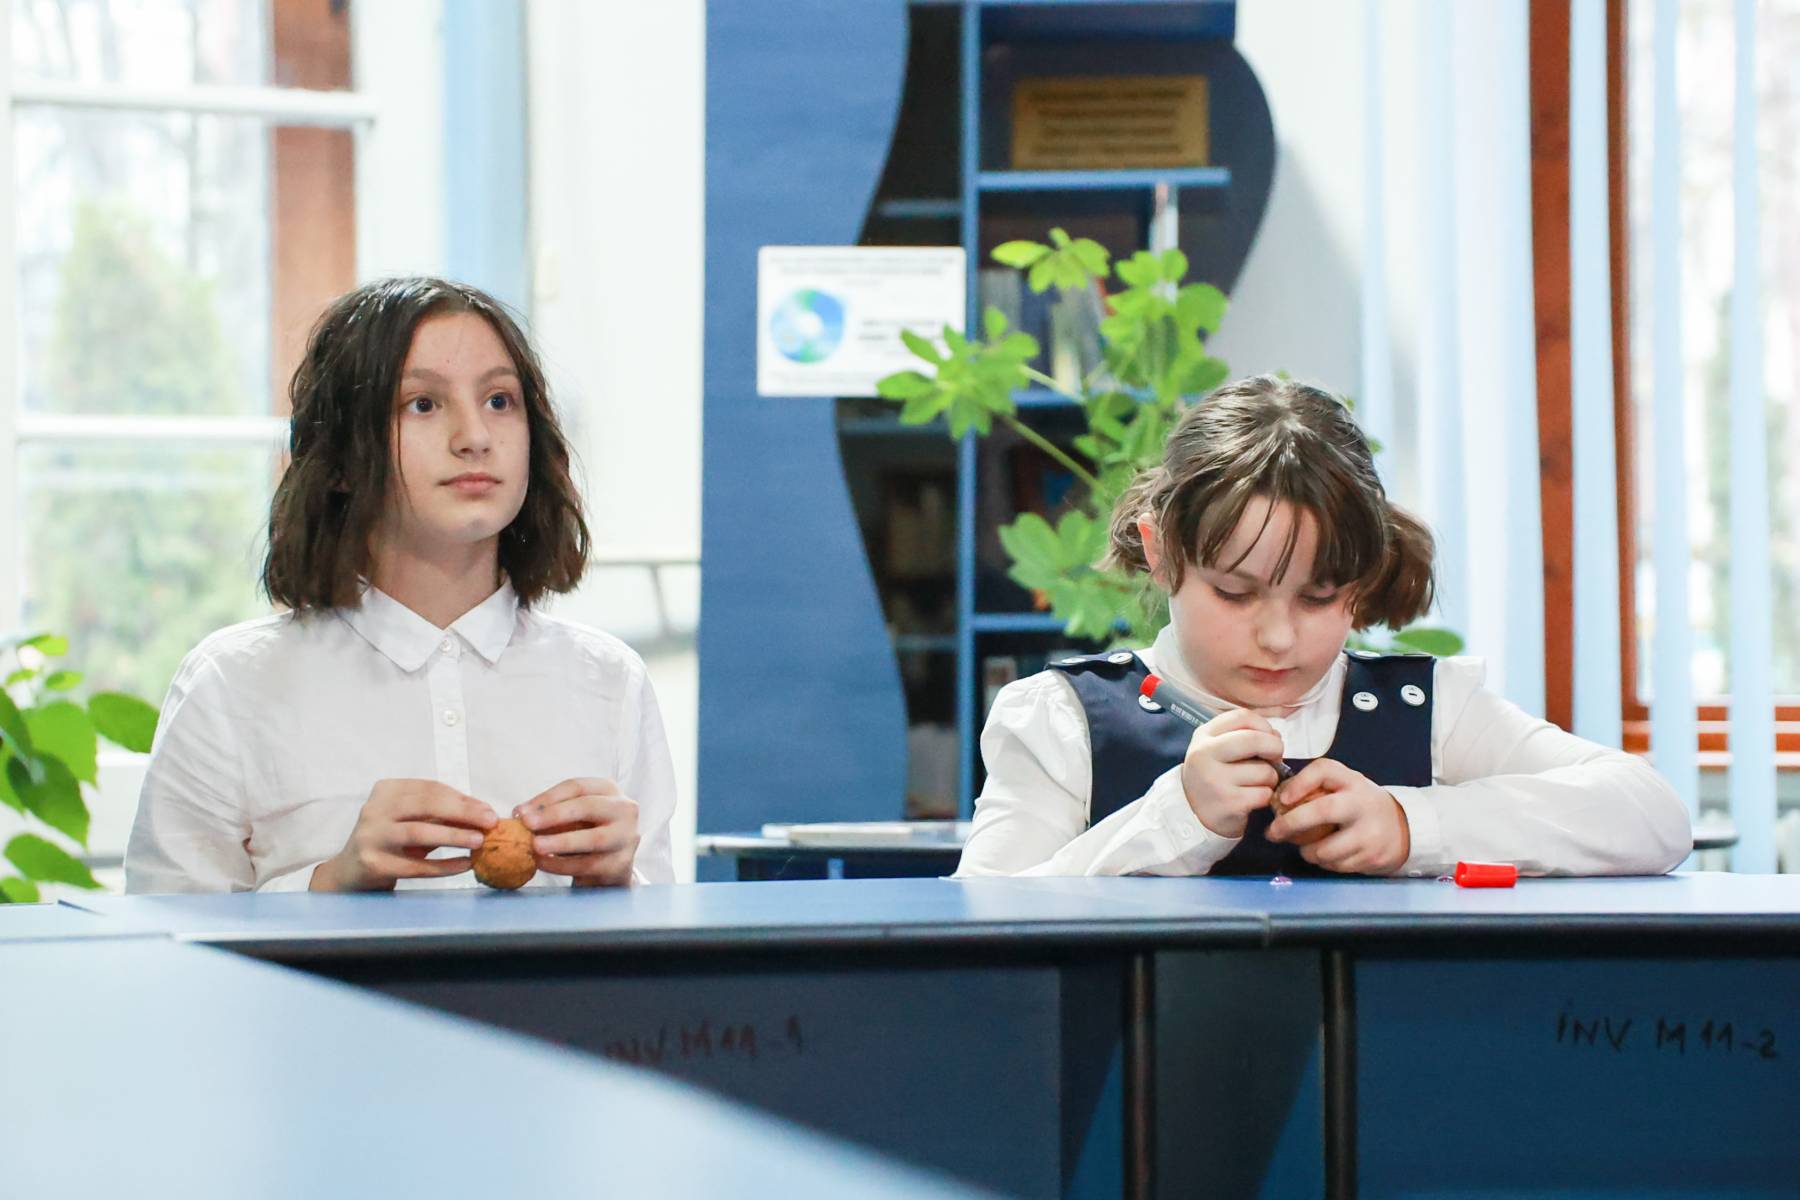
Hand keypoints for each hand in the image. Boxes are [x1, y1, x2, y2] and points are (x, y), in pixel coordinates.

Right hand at [311, 779, 497, 891]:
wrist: (351, 872)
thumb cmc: (391, 842)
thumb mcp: (413, 821)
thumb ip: (441, 815)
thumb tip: (483, 814)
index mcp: (386, 790)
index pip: (430, 789)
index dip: (462, 799)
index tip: (487, 810)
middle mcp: (374, 809)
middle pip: (426, 805)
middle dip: (462, 813)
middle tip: (490, 822)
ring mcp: (371, 836)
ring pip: (419, 832)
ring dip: (454, 836)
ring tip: (480, 841)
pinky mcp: (373, 863)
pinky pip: (415, 865)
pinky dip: (443, 865)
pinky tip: (464, 865)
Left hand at [516, 778, 639, 886]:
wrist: (611, 867)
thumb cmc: (586, 833)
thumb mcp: (573, 816)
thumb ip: (550, 812)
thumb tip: (521, 814)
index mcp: (609, 790)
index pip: (576, 787)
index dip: (547, 798)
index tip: (521, 811)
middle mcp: (624, 809)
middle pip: (588, 806)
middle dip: (554, 815)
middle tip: (527, 824)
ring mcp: (626, 837)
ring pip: (593, 838)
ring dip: (560, 842)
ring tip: (534, 846)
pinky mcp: (622, 864)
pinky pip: (589, 864)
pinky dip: (562, 865)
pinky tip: (543, 863)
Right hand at [1179, 708, 1286, 838]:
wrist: (1192, 813)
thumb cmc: (1214, 776)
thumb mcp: (1218, 749)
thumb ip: (1243, 735)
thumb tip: (1275, 736)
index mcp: (1203, 736)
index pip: (1242, 717)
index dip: (1264, 726)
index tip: (1269, 737)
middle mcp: (1204, 754)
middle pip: (1254, 739)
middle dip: (1275, 748)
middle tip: (1275, 758)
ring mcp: (1214, 779)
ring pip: (1264, 771)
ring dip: (1270, 779)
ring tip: (1257, 784)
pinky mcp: (1227, 802)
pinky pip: (1263, 794)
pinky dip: (1265, 797)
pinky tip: (1253, 799)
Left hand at [1266, 759, 1410, 874]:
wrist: (1403, 827)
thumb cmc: (1361, 804)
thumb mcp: (1345, 784)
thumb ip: (1316, 785)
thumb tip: (1278, 798)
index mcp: (1353, 782)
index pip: (1324, 770)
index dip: (1300, 783)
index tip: (1282, 798)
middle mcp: (1362, 804)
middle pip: (1322, 810)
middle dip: (1291, 823)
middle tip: (1274, 832)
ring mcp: (1369, 833)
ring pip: (1324, 849)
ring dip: (1306, 851)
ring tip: (1304, 846)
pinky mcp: (1372, 857)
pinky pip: (1336, 865)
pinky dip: (1324, 862)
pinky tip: (1325, 854)